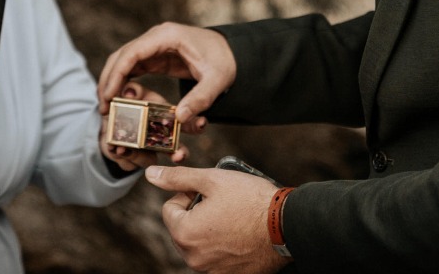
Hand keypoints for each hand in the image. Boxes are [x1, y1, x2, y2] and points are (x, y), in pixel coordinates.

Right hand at [98, 22, 236, 123]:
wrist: (236, 53)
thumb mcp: (217, 81)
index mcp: (166, 36)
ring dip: (113, 81)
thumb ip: (200, 99)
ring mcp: (155, 46)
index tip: (108, 96)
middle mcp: (156, 38)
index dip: (116, 74)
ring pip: (124, 62)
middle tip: (102, 106)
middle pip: (121, 56)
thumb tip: (180, 119)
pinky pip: (134, 68)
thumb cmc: (226, 62)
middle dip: (108, 79)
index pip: (132, 53)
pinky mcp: (157, 56)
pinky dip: (124, 82)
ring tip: (106, 106)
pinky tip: (120, 100)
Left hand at [100, 81, 202, 170]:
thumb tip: (130, 91)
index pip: (187, 124)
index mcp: (165, 120)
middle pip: (176, 150)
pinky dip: (123, 156)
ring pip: (150, 160)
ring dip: (141, 157)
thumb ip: (132, 91)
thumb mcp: (130, 94)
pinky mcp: (131, 160)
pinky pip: (129, 163)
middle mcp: (160, 139)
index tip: (202, 123)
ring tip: (127, 149)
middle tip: (179, 155)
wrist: (108, 123)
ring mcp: (146, 152)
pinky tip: (116, 149)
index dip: (196, 124)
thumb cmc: (125, 105)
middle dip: (180, 154)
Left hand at [146, 165, 288, 273]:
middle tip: (221, 203)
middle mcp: (194, 258)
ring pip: (199, 244)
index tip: (208, 192)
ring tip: (233, 218)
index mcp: (185, 233)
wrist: (287, 225)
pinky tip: (240, 234)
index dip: (187, 195)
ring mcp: (212, 271)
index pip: (169, 209)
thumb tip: (150, 174)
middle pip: (182, 229)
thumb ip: (178, 178)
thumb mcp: (212, 179)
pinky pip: (215, 258)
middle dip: (196, 214)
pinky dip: (223, 246)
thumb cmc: (251, 200)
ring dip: (209, 230)